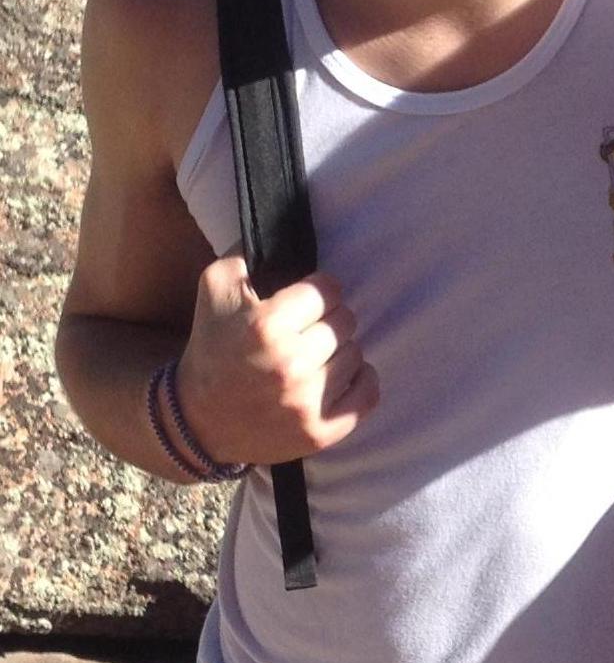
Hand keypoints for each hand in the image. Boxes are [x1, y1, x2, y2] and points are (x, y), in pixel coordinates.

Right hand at [175, 256, 377, 465]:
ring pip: (357, 354)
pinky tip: (335, 379)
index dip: (316, 293)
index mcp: (265, 327)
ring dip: (338, 353)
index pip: (328, 290)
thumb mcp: (213, 289)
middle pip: (346, 321)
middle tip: (304, 333)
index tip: (301, 304)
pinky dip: (358, 382)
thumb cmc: (211, 348)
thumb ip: (245, 253)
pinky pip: (368, 393)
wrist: (195, 421)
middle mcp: (289, 365)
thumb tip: (278, 229)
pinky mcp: (321, 433)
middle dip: (327, 322)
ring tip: (310, 359)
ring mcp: (307, 403)